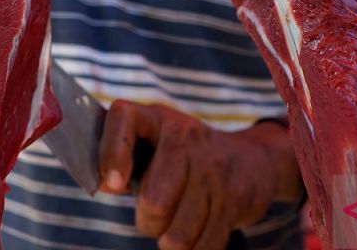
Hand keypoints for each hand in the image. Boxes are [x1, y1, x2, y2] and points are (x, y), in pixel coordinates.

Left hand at [98, 101, 301, 249]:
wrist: (252, 158)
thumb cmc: (188, 156)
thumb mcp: (157, 142)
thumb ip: (126, 160)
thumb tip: (104, 185)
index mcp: (158, 119)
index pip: (124, 120)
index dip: (113, 154)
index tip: (111, 184)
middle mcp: (187, 137)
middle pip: (154, 202)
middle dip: (147, 222)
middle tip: (153, 217)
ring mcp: (214, 168)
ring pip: (177, 234)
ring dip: (169, 242)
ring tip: (174, 228)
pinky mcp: (235, 198)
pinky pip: (204, 246)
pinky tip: (195, 237)